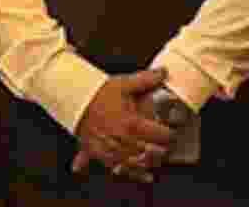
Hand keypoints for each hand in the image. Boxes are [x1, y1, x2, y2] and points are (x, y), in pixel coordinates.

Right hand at [70, 69, 175, 183]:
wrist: (73, 102)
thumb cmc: (97, 94)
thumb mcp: (123, 84)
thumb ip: (145, 79)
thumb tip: (163, 72)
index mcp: (131, 123)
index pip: (160, 135)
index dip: (171, 135)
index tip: (174, 133)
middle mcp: (123, 140)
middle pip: (151, 152)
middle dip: (163, 150)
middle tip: (169, 146)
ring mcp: (112, 150)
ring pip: (139, 163)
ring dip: (152, 163)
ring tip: (160, 159)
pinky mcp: (101, 156)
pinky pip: (121, 169)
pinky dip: (135, 175)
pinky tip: (146, 177)